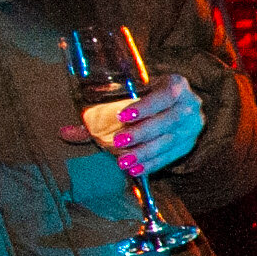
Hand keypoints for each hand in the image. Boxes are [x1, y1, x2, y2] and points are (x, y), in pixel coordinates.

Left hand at [63, 71, 200, 178]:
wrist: (182, 105)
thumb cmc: (149, 96)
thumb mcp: (132, 94)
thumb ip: (102, 112)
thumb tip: (65, 133)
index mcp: (176, 86)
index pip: (163, 96)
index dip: (144, 106)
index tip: (122, 116)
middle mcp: (189, 106)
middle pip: (167, 121)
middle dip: (142, 133)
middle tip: (118, 142)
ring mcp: (191, 128)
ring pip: (168, 141)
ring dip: (145, 152)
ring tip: (123, 162)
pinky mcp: (188, 144)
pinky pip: (170, 156)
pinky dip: (152, 163)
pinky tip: (135, 170)